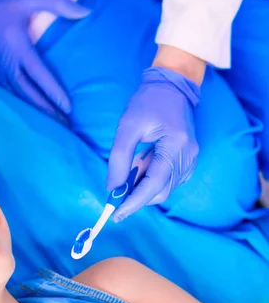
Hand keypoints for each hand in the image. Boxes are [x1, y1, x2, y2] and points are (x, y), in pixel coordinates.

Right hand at [0, 0, 88, 116]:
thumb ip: (60, 4)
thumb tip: (87, 11)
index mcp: (18, 48)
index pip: (41, 77)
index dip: (55, 94)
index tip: (68, 108)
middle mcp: (5, 64)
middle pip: (28, 94)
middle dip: (46, 110)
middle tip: (62, 125)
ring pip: (13, 96)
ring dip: (30, 110)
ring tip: (46, 124)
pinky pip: (0, 91)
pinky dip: (13, 102)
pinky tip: (22, 111)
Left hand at [107, 66, 200, 220]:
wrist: (171, 87)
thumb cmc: (147, 103)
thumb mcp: (127, 127)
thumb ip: (119, 158)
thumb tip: (112, 188)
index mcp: (176, 146)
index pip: (154, 184)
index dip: (134, 203)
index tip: (116, 215)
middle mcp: (188, 156)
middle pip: (161, 191)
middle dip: (137, 198)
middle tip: (114, 197)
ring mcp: (191, 159)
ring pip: (165, 188)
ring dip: (143, 189)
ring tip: (128, 172)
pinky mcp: (188, 159)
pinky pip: (169, 180)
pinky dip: (151, 182)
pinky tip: (139, 169)